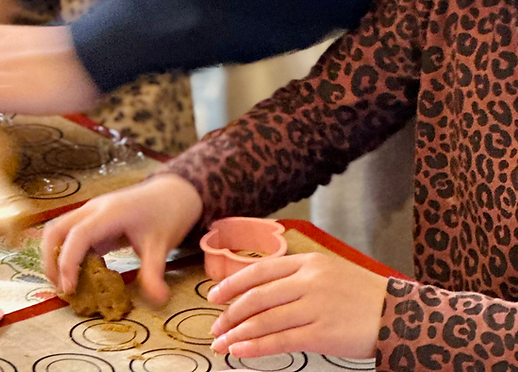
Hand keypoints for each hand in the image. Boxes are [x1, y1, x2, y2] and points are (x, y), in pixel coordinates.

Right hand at [42, 174, 202, 304]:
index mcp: (109, 213)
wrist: (171, 194)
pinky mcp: (92, 220)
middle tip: (61, 289)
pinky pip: (70, 234)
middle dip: (51, 260)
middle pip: (57, 229)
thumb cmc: (165, 215)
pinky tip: (78, 274)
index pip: (78, 235)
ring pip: (59, 230)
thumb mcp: (162, 246)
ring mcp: (91, 212)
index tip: (69, 289)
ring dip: (55, 256)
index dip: (68, 262)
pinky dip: (66, 253)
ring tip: (65, 284)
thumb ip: (154, 273)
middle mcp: (93, 209)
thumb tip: (157, 300)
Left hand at [208, 250, 388, 360]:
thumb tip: (261, 289)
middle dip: (231, 312)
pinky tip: (241, 351)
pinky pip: (281, 340)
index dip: (233, 283)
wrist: (399, 314)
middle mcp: (309, 281)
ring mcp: (315, 307)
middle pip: (258, 295)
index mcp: (308, 262)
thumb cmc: (362, 295)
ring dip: (238, 333)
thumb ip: (298, 276)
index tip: (215, 295)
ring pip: (265, 319)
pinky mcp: (322, 334)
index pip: (260, 270)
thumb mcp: (329, 271)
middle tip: (215, 325)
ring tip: (222, 343)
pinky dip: (257, 346)